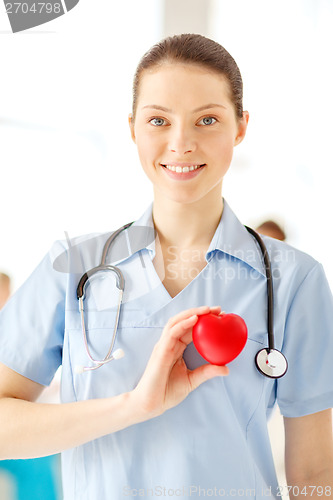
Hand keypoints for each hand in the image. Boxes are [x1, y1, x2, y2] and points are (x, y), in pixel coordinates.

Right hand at [131, 305, 228, 419]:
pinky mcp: (161, 350)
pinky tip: (195, 319)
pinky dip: (183, 323)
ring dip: (192, 313)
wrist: (151, 404)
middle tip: (218, 310)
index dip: (204, 321)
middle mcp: (170, 343)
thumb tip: (226, 369)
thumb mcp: (192, 380)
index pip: (191, 329)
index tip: (220, 317)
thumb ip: (207, 372)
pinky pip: (172, 332)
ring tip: (208, 310)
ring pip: (177, 321)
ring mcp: (164, 345)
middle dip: (201, 312)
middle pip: (184, 321)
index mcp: (176, 348)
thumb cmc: (167, 392)